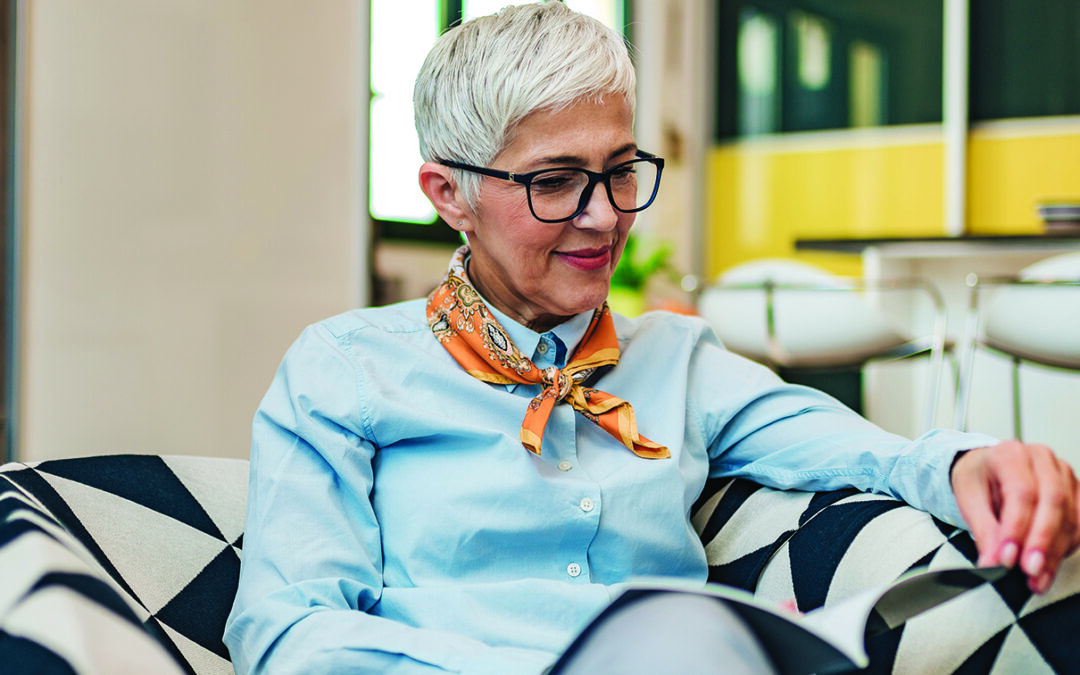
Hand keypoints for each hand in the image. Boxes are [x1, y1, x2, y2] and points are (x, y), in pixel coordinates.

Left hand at [951, 441, 1079, 593]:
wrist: (988, 468)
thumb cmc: (979, 479)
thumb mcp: (968, 498)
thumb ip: (983, 529)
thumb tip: (992, 562)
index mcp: (1011, 454)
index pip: (1022, 492)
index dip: (1016, 528)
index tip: (1006, 557)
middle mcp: (1042, 460)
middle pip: (1053, 502)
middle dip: (1042, 542)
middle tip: (1028, 570)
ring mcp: (1064, 475)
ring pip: (1071, 517)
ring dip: (1055, 553)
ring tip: (1036, 578)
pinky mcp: (1076, 493)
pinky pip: (1079, 524)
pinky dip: (1065, 549)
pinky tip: (1048, 567)